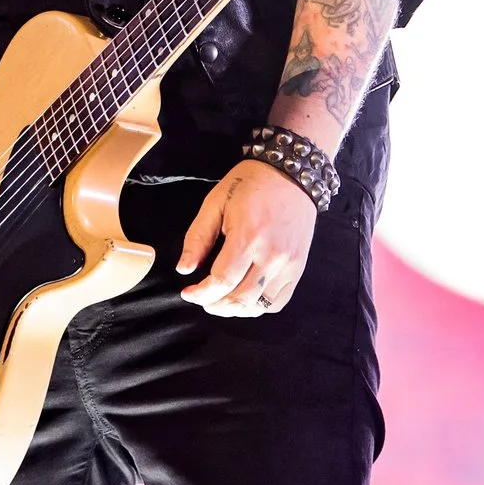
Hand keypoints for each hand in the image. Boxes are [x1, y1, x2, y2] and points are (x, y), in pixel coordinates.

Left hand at [177, 158, 317, 317]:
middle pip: (240, 298)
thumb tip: (184, 269)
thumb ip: (198, 237)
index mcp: (248, 236)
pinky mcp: (299, 268)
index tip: (187, 292)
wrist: (292, 174)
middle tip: (201, 299)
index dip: (200, 293)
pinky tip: (244, 298)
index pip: (221, 280)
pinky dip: (258, 307)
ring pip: (259, 305)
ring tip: (220, 300)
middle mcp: (272, 255)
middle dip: (214, 305)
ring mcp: (289, 265)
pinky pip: (278, 301)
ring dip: (235, 309)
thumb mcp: (215, 202)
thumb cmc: (251, 184)